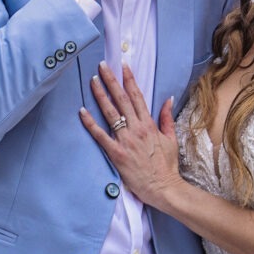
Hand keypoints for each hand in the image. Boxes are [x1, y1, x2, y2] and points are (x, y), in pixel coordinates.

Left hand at [80, 64, 182, 212]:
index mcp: (150, 124)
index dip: (129, 79)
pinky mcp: (116, 154)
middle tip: (102, 66)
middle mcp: (137, 128)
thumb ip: (167, 118)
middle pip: (121, 99)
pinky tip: (82, 111)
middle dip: (111, 80)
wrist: (164, 187)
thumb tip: (168, 99)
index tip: (123, 65)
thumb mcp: (171, 139)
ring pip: (110, 112)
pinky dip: (90, 123)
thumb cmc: (167, 166)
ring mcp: (126, 140)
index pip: (137, 96)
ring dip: (100, 95)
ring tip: (92, 81)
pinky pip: (100, 135)